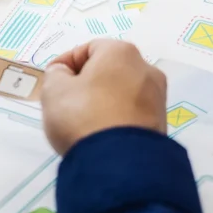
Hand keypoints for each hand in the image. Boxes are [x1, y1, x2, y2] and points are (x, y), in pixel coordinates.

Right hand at [41, 39, 166, 154]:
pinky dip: (117, 117)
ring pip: (122, 91)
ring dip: (103, 100)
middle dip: (86, 82)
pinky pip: (132, 112)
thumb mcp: (55, 91)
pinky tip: (102, 133)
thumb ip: (56, 74)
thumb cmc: (83, 116)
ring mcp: (157, 96)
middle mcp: (146, 68)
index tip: (51, 82)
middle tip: (65, 102)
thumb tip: (65, 73)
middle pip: (108, 69)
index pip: (87, 49)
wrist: (119, 164)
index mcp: (121, 52)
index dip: (65, 63)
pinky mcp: (161, 122)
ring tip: (83, 121)